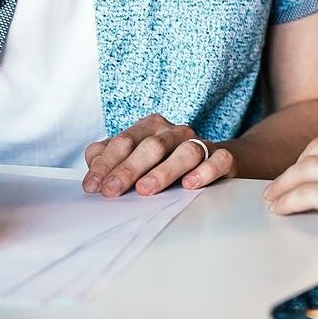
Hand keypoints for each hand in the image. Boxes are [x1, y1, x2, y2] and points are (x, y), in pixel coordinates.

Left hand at [83, 114, 235, 196]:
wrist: (211, 162)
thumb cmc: (163, 162)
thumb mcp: (133, 158)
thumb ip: (110, 158)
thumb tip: (94, 163)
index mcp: (149, 127)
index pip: (124, 141)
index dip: (106, 164)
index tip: (93, 186)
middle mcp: (174, 132)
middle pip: (151, 146)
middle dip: (129, 169)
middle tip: (112, 190)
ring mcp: (201, 142)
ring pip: (186, 151)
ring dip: (164, 171)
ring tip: (146, 189)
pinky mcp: (224, 158)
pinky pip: (219, 159)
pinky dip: (206, 170)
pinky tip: (190, 184)